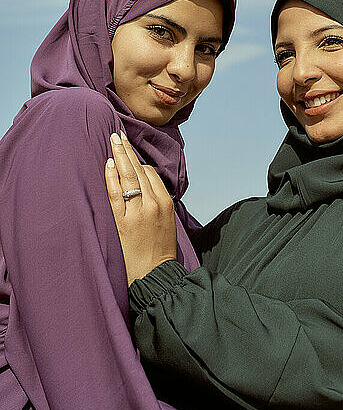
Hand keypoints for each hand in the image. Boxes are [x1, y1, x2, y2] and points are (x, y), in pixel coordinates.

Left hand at [105, 131, 176, 286]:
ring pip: (128, 177)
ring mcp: (137, 212)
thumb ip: (158, 201)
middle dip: (127, 150)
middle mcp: (153, 204)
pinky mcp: (122, 221)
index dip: (139, 160)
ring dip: (119, 156)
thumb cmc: (160, 249)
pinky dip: (111, 177)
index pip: (151, 173)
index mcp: (165, 203)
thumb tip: (145, 182)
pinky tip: (108, 164)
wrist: (154, 275)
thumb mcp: (167, 222)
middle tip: (117, 135)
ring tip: (112, 141)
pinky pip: (115, 193)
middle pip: (139, 170)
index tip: (129, 151)